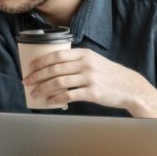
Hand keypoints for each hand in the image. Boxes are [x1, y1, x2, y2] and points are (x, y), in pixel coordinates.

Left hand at [25, 48, 151, 111]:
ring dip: (43, 88)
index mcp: (84, 54)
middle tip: (26, 81)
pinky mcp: (93, 93)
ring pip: (59, 82)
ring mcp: (89, 78)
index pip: (56, 55)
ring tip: (34, 92)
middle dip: (36, 75)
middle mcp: (86, 64)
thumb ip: (76, 60)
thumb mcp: (94, 60)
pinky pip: (69, 96)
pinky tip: (49, 101)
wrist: (130, 87)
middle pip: (54, 69)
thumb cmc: (108, 74)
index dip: (40, 61)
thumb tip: (52, 67)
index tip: (29, 67)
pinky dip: (56, 99)